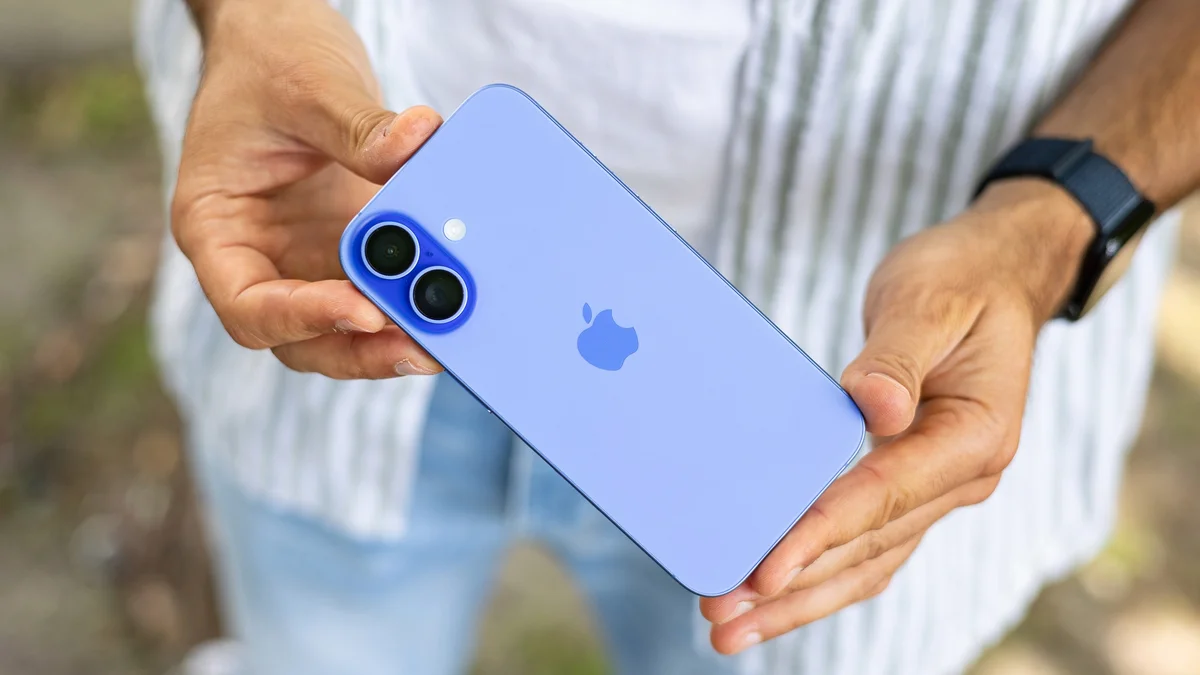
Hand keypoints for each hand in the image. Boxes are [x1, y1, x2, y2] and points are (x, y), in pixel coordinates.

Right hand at [172, 0, 443, 378]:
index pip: (247, 304)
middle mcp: (257, 256)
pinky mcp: (347, 249)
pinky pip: (378, 289)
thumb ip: (357, 126)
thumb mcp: (309, 87)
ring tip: (446, 333)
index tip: (362, 311)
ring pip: (343, 329)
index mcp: (217, 226)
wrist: (283, 42)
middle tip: (421, 347)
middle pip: (300, 336)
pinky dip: (412, 299)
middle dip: (359, 349)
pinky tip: (453, 298)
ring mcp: (304, 258)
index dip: (302, 318)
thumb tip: (416, 144)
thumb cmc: (270, 61)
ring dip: (392, 337)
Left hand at [700, 179, 1094, 652]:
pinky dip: (818, 572)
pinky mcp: (911, 483)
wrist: (996, 277)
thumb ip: (898, 355)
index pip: (883, 497)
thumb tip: (872, 406)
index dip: (821, 535)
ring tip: (730, 626)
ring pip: (865, 562)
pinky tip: (771, 594)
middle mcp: (961, 477)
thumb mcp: (929, 300)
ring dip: (798, 599)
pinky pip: (864, 543)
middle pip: (868, 549)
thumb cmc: (960, 280)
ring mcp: (938, 488)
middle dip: (794, 590)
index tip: (765, 572)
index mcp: (973, 436)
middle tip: (722, 617)